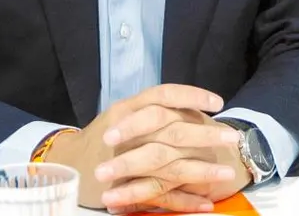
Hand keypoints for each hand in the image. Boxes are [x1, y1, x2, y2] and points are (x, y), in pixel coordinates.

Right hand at [42, 85, 244, 212]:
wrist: (66, 167)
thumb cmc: (97, 142)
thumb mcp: (119, 119)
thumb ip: (148, 116)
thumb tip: (189, 113)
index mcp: (126, 110)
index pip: (163, 96)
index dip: (191, 96)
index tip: (217, 102)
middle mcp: (126, 133)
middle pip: (171, 131)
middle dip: (204, 134)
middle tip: (232, 138)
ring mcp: (126, 163)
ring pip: (169, 166)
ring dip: (201, 171)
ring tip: (226, 174)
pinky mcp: (126, 189)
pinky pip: (160, 195)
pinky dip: (185, 201)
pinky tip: (206, 203)